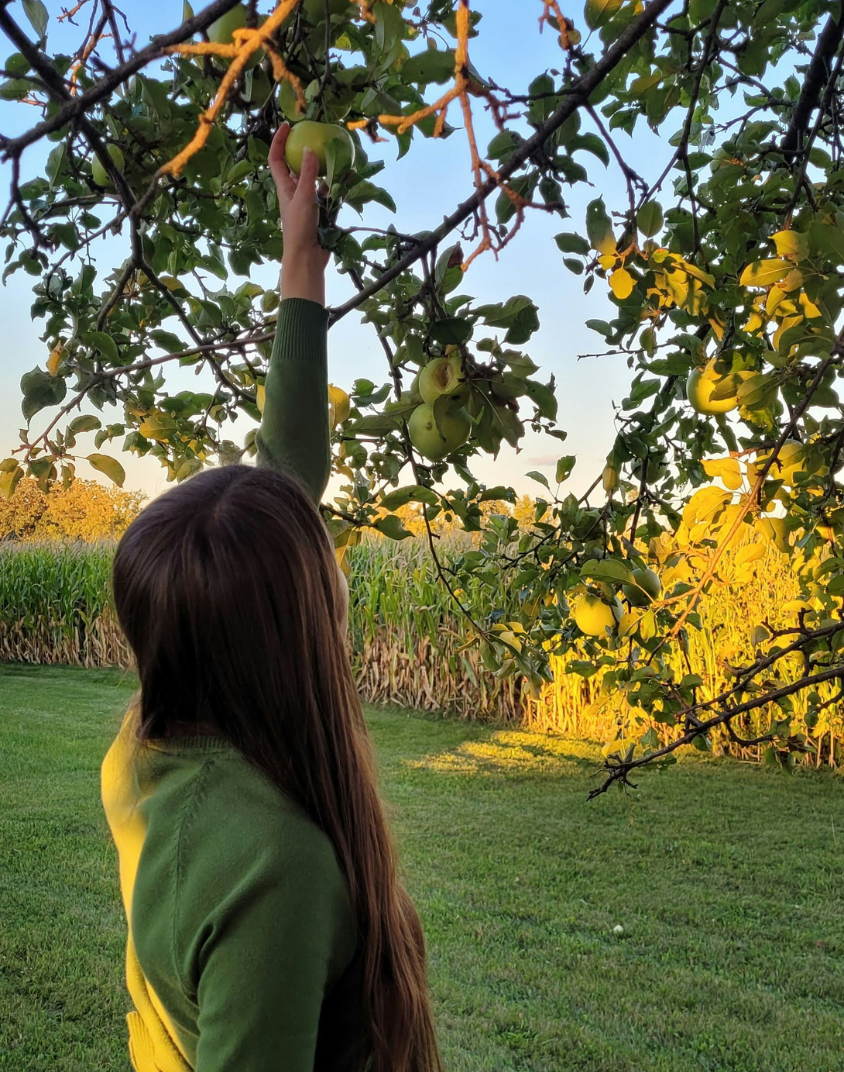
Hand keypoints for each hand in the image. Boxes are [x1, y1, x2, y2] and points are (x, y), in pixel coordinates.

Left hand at [269, 122, 329, 305]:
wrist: (307, 258)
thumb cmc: (299, 229)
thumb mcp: (303, 198)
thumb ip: (307, 174)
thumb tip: (307, 148)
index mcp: (284, 188)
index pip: (276, 159)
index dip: (278, 141)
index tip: (288, 126)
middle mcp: (295, 192)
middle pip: (297, 167)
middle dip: (306, 152)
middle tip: (318, 138)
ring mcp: (308, 203)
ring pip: (316, 180)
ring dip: (325, 169)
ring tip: (337, 156)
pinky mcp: (321, 213)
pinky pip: (329, 195)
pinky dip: (337, 186)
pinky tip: (347, 178)